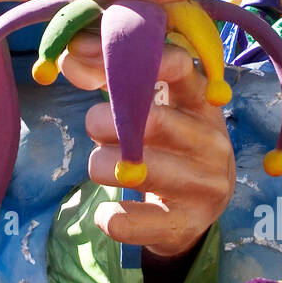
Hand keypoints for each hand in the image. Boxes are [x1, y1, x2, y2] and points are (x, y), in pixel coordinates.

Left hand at [59, 32, 234, 256]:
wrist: (195, 210)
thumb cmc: (166, 142)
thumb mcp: (150, 105)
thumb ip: (110, 76)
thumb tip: (69, 57)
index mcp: (202, 102)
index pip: (180, 66)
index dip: (136, 60)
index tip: (96, 60)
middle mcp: (211, 142)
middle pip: (151, 121)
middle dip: (104, 121)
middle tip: (94, 125)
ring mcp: (203, 185)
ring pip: (137, 170)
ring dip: (100, 165)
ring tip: (101, 165)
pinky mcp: (185, 225)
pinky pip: (131, 221)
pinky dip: (109, 216)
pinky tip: (107, 211)